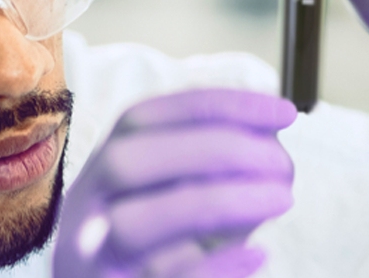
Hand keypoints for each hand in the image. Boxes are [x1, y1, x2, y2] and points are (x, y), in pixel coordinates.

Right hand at [52, 89, 295, 277]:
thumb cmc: (157, 226)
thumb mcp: (174, 181)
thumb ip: (207, 153)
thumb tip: (267, 125)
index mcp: (105, 161)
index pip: (146, 115)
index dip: (215, 106)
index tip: (283, 112)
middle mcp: (86, 203)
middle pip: (128, 160)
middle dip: (214, 149)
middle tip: (282, 162)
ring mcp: (88, 255)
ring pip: (133, 225)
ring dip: (219, 203)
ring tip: (281, 198)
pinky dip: (212, 269)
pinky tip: (257, 254)